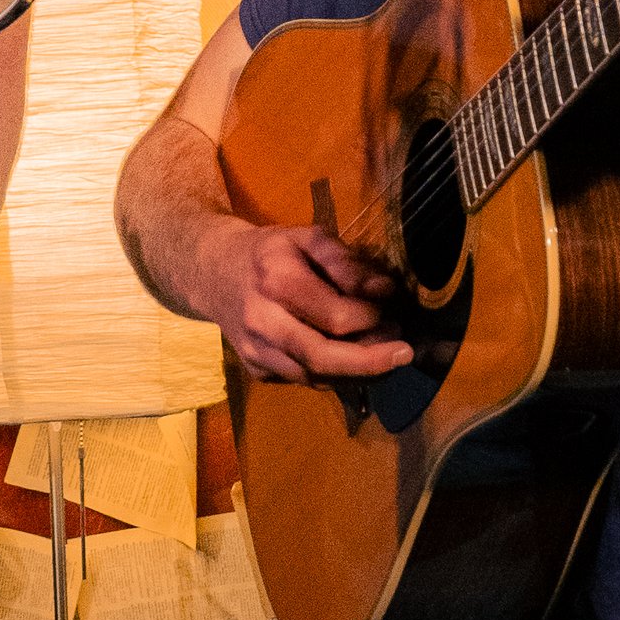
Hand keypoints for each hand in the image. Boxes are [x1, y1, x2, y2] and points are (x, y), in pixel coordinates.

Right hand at [193, 220, 410, 382]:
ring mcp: (256, 352)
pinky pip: (305, 381)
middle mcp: (262, 321)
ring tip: (385, 357)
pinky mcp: (258, 371)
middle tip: (405, 354)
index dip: (370, 318)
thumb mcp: (309, 238)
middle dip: (371, 362)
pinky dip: (336, 375)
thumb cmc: (272, 252)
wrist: (215, 274)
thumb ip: (348, 263)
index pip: (334, 316)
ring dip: (358, 372)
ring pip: (315, 378)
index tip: (389, 309)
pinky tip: (354, 360)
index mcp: (276, 280)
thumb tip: (384, 292)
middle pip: (322, 358)